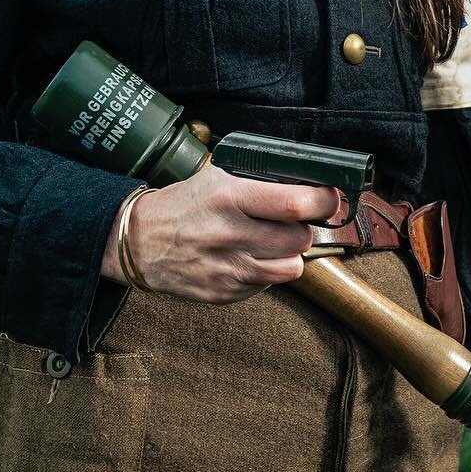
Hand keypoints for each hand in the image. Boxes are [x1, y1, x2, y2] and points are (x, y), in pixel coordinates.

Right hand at [100, 165, 340, 300]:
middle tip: (294, 220)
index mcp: (229, 197)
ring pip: (291, 266)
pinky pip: (268, 284)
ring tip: (272, 240)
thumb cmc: (185, 204)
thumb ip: (258, 180)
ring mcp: (228, 269)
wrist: (141, 241)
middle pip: (299, 238)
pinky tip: (248, 256)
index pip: (294, 204)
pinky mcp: (225, 294)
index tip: (329, 198)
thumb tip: (307, 183)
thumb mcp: (217, 177)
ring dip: (289, 253)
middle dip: (304, 227)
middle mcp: (230, 234)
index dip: (322, 201)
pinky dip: (267, 271)